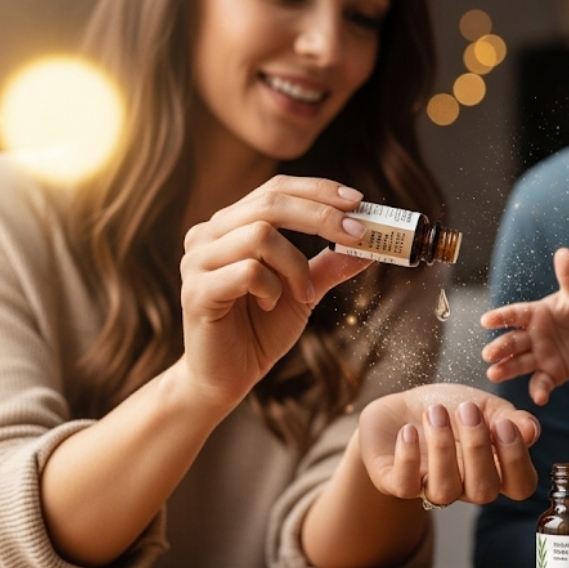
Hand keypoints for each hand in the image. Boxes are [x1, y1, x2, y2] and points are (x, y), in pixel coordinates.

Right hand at [178, 176, 372, 409]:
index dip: (318, 190)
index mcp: (231, 225)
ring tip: (302, 293)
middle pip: (270, 202)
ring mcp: (198, 261)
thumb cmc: (259, 330)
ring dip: (295, 265)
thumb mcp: (304, 292)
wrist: (226, 378)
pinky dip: (272, 288)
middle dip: (321, 215)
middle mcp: (209, 234)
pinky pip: (247, 272)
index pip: (276, 189)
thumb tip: (371, 244)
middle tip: (357, 233)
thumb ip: (330, 265)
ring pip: (260, 235)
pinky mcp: (197, 291)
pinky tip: (269, 306)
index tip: (358, 201)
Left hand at [359, 384, 540, 506]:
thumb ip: (509, 418)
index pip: (519, 485)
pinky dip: (407, 458)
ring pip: (444, 491)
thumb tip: (532, 430)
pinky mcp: (395, 483)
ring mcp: (430, 488)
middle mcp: (465, 486)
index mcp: (494, 469)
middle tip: (467, 409)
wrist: (401, 405)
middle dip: (477, 448)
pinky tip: (408, 431)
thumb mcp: (484, 406)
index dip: (516, 460)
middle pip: (483, 491)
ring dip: (442, 448)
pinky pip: (404, 486)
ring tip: (435, 412)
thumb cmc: (449, 408)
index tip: (504, 423)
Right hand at [480, 248, 568, 404]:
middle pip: (512, 342)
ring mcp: (539, 356)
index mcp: (534, 314)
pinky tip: (539, 398)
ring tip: (493, 374)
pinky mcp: (550, 374)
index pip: (514, 315)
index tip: (486, 320)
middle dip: (500, 348)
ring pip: (519, 363)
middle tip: (488, 354)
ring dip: (507, 369)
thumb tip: (564, 252)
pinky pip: (542, 382)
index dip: (501, 317)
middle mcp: (531, 336)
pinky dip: (539, 390)